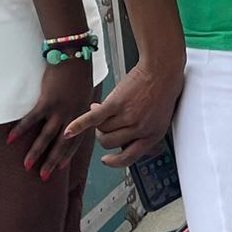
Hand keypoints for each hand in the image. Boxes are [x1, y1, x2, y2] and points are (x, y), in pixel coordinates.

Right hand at [9, 58, 95, 179]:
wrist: (74, 58)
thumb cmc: (78, 75)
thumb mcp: (84, 95)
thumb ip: (79, 109)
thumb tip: (75, 118)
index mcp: (82, 116)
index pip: (75, 141)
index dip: (67, 155)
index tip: (61, 169)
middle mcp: (72, 117)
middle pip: (62, 144)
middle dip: (52, 161)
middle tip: (43, 177)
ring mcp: (60, 110)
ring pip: (47, 136)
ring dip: (36, 152)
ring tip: (27, 165)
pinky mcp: (47, 101)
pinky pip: (32, 119)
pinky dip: (21, 129)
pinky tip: (11, 139)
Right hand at [65, 60, 180, 168]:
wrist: (162, 69)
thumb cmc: (162, 91)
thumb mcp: (159, 118)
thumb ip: (139, 130)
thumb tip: (115, 137)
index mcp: (153, 135)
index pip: (129, 157)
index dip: (115, 162)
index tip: (107, 160)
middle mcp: (140, 129)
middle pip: (109, 143)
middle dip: (103, 135)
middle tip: (105, 125)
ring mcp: (128, 117)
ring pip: (101, 130)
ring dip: (99, 123)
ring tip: (105, 111)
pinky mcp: (116, 104)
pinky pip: (92, 119)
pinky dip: (79, 125)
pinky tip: (69, 131)